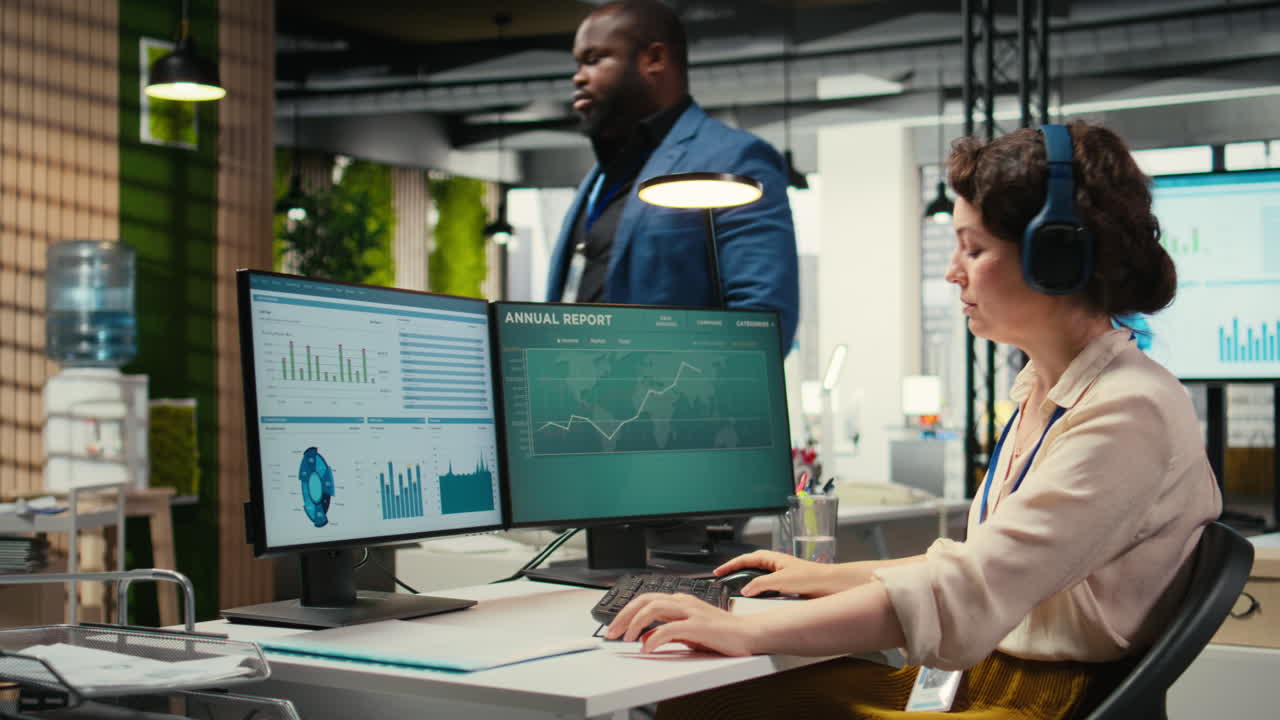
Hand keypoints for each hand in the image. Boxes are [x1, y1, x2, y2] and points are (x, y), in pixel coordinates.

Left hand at [605, 592, 758, 655]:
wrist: (748, 634)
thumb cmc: (721, 633)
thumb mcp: (688, 632)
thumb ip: (668, 631)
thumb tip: (645, 637)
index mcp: (680, 601)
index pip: (646, 599)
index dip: (626, 612)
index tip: (614, 627)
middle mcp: (683, 601)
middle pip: (645, 599)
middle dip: (624, 615)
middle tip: (611, 633)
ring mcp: (691, 611)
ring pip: (654, 607)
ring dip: (635, 622)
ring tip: (627, 638)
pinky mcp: (699, 624)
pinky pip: (670, 628)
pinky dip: (654, 637)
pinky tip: (647, 647)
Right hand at [714, 550, 856, 597]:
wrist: (831, 586)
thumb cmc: (812, 577)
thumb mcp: (782, 580)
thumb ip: (761, 584)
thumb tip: (746, 590)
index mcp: (772, 558)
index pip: (745, 559)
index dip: (730, 565)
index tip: (718, 572)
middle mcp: (775, 566)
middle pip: (749, 567)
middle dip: (735, 572)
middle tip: (723, 580)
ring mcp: (781, 576)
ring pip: (758, 579)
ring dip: (747, 584)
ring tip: (736, 592)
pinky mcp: (786, 588)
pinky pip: (767, 589)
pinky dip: (759, 594)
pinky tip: (757, 602)